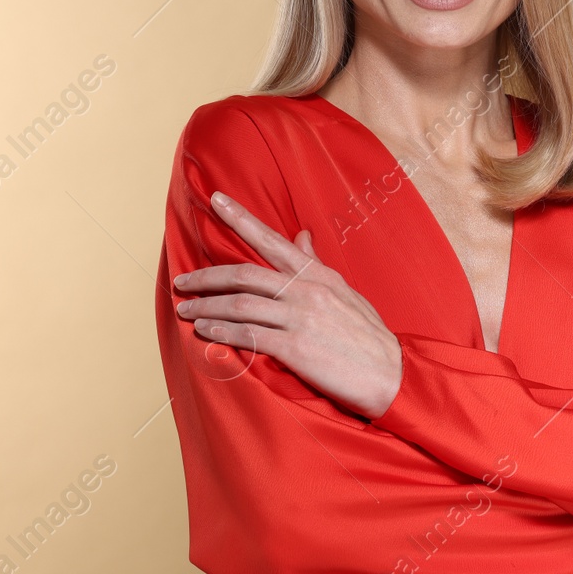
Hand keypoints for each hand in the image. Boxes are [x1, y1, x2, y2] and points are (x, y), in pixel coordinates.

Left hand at [171, 191, 402, 419]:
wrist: (391, 374)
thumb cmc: (368, 336)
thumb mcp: (346, 291)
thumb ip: (316, 265)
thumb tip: (300, 235)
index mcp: (317, 275)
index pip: (273, 240)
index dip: (241, 218)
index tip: (216, 200)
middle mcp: (306, 291)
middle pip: (244, 274)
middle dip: (206, 277)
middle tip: (181, 282)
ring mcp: (300, 318)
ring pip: (240, 304)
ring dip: (206, 307)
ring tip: (185, 311)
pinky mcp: (296, 348)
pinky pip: (248, 335)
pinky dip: (221, 331)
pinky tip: (205, 332)